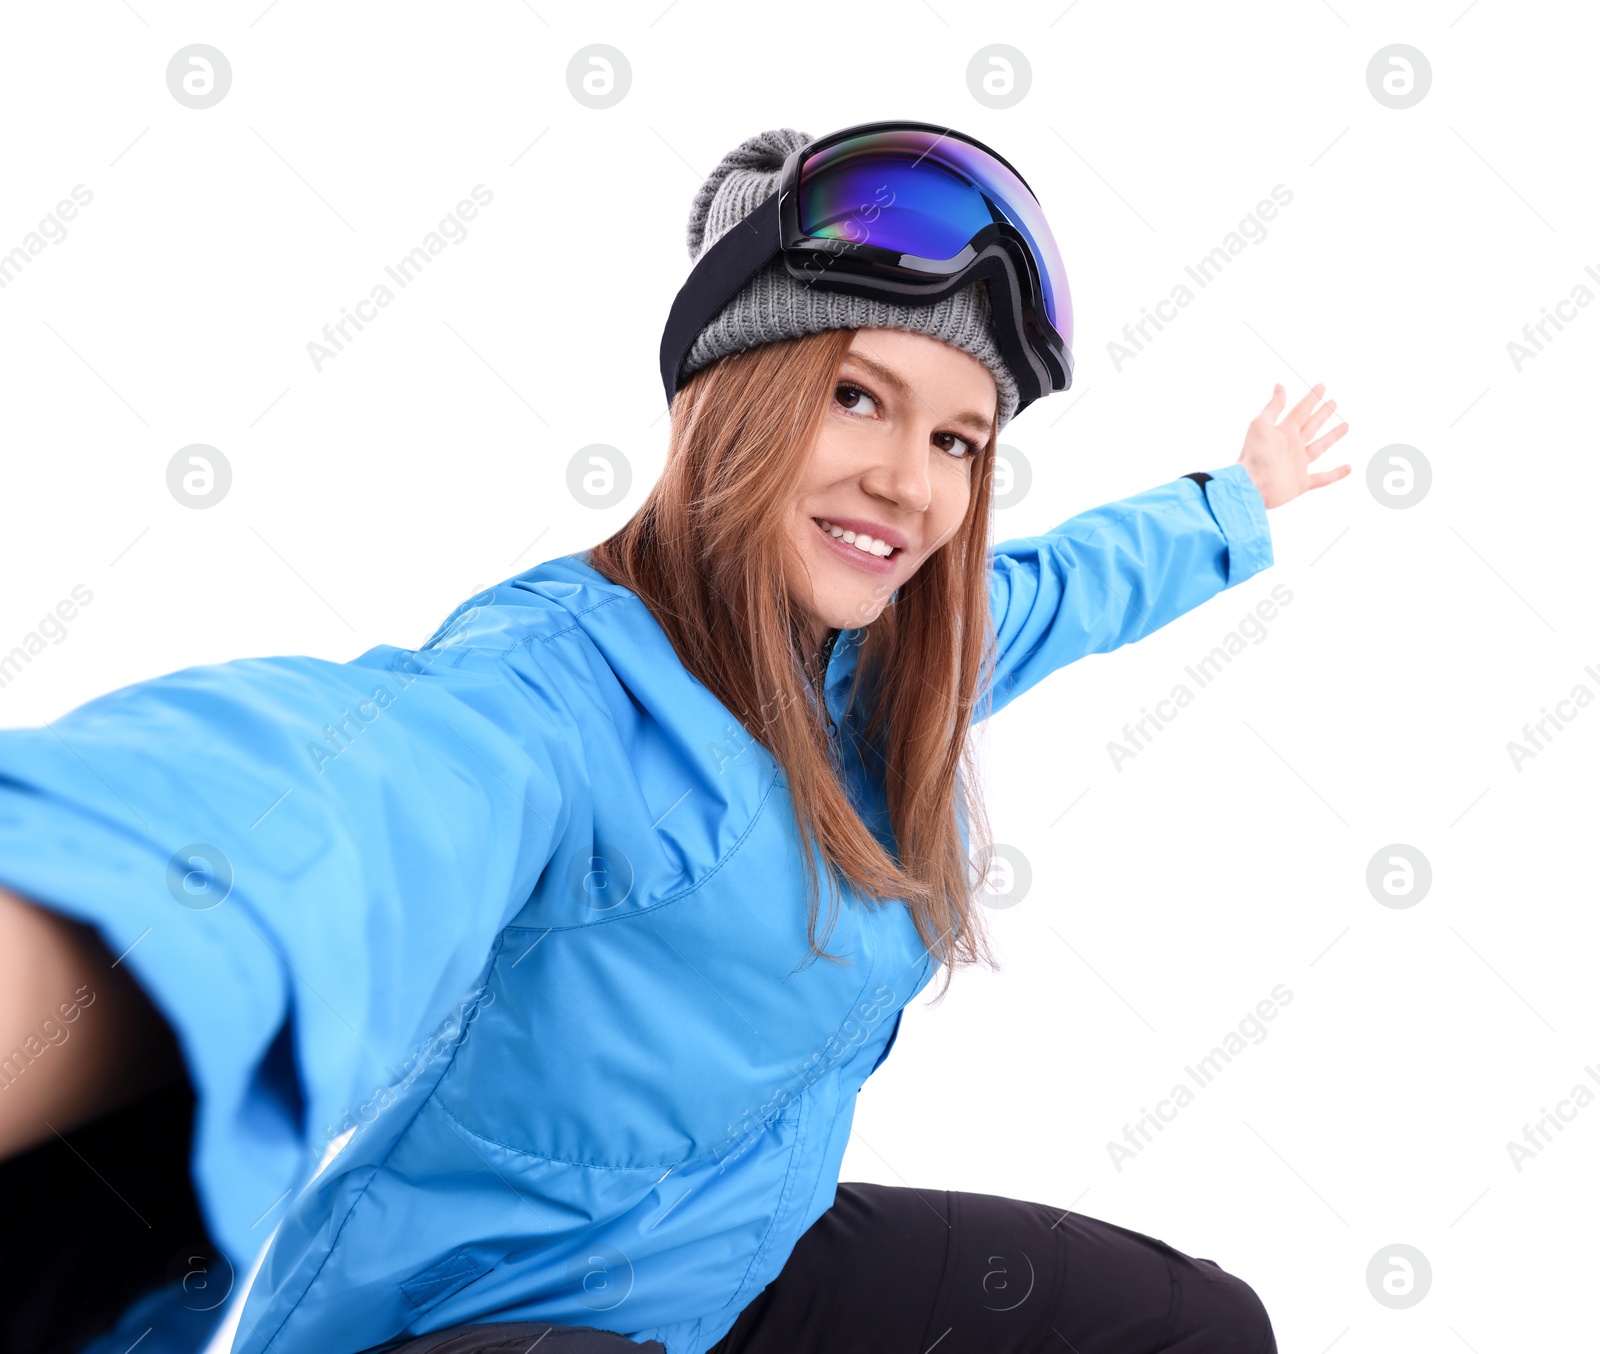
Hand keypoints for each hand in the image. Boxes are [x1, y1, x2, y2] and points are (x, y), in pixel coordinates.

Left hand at [1236, 382, 1349, 508]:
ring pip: (1319, 447)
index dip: (1311, 398)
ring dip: (1332, 437)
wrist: (1252, 484)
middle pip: (1311, 426)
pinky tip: (1349, 468)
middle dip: (1322, 414)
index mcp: (1282, 432)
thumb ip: (1273, 406)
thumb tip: (1280, 386)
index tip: (1322, 386)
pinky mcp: (1301, 483)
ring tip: (1345, 426)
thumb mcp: (1261, 424)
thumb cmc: (1253, 454)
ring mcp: (1297, 464)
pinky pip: (1323, 478)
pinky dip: (1336, 474)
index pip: (1300, 411)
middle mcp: (1291, 446)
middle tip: (1334, 402)